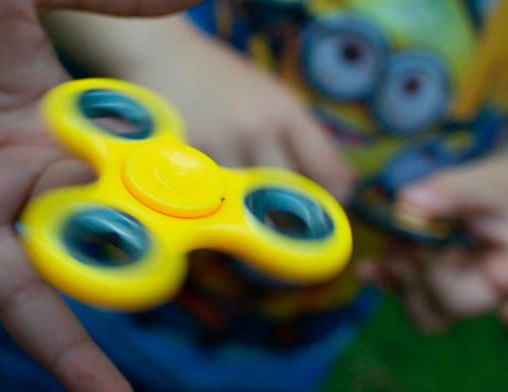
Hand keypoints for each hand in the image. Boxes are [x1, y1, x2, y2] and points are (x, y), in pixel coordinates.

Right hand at [116, 22, 354, 199]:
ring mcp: (220, 146)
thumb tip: (342, 184)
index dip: (333, 195)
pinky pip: (210, 198)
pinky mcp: (186, 159)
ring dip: (250, 213)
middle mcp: (257, 129)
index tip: (330, 206)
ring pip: (247, 203)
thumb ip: (304, 138)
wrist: (165, 55)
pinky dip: (216, 206)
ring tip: (247, 211)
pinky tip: (213, 199)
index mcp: (286, 112)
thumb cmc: (224, 80)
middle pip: (287, 193)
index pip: (323, 166)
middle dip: (290, 212)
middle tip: (286, 220)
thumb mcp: (273, 98)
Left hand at [358, 160, 507, 347]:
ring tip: (404, 238)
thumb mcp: (486, 183)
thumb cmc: (495, 197)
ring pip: (427, 316)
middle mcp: (494, 299)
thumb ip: (454, 191)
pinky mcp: (420, 295)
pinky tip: (369, 266)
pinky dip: (381, 279)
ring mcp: (453, 302)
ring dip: (405, 273)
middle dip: (434, 264)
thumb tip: (409, 204)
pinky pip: (398, 300)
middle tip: (426, 231)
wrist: (480, 200)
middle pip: (464, 305)